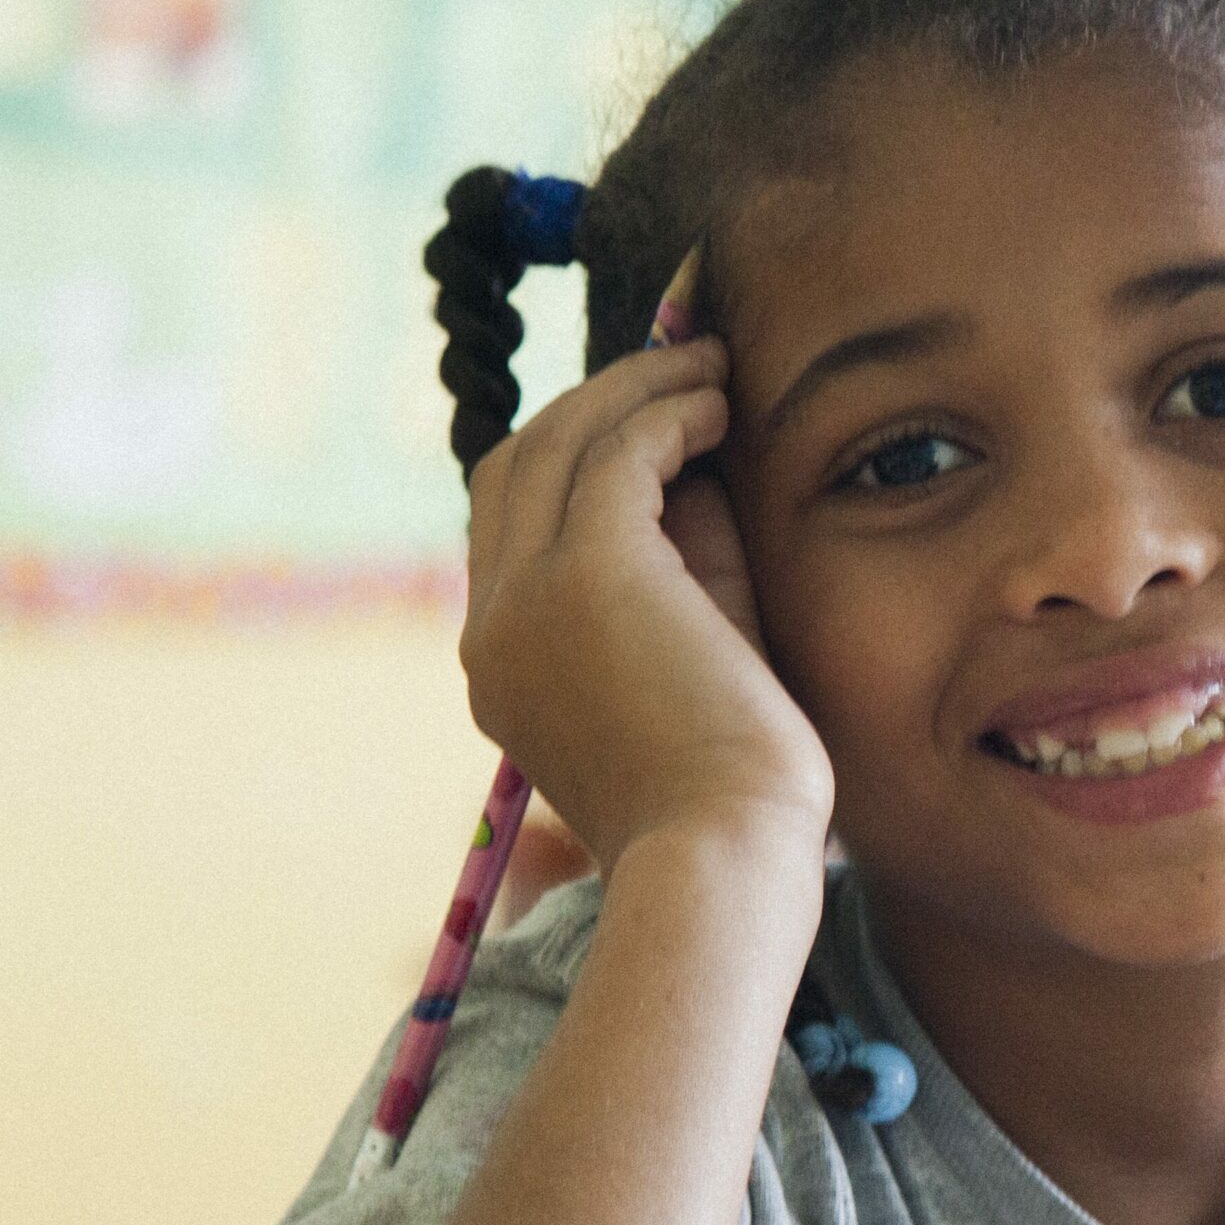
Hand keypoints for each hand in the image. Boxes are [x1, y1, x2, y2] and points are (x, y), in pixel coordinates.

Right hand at [459, 340, 833, 868]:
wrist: (727, 858)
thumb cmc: (733, 791)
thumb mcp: (697, 659)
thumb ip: (685, 563)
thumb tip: (693, 458)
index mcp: (502, 667)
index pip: (511, 528)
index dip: (574, 461)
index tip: (651, 428)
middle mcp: (491, 628)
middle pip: (517, 468)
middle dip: (596, 407)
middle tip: (681, 371)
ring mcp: (524, 601)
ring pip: (555, 443)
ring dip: (635, 390)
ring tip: (712, 366)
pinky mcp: (585, 576)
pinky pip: (616, 454)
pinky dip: (666, 413)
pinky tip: (722, 404)